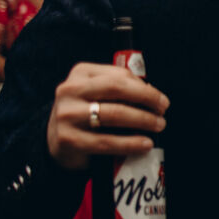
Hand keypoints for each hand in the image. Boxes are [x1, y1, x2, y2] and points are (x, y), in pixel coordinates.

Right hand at [47, 63, 169, 170]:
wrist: (55, 140)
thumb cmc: (86, 112)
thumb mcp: (99, 93)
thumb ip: (122, 89)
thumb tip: (153, 95)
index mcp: (81, 73)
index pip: (119, 76)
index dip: (145, 88)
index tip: (161, 100)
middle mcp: (70, 90)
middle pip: (117, 89)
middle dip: (147, 99)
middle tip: (163, 111)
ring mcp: (66, 114)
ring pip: (114, 114)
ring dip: (143, 120)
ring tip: (158, 125)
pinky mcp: (68, 139)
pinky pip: (107, 141)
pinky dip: (131, 143)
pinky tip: (145, 144)